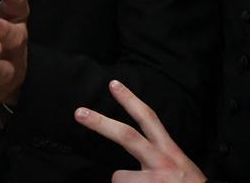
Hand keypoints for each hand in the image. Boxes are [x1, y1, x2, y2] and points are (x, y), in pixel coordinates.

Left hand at [74, 80, 206, 181]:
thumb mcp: (180, 166)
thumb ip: (157, 154)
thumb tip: (135, 147)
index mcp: (170, 152)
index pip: (149, 119)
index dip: (131, 100)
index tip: (113, 84)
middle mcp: (162, 161)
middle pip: (127, 136)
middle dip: (100, 123)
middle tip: (79, 113)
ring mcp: (155, 179)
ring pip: (119, 177)